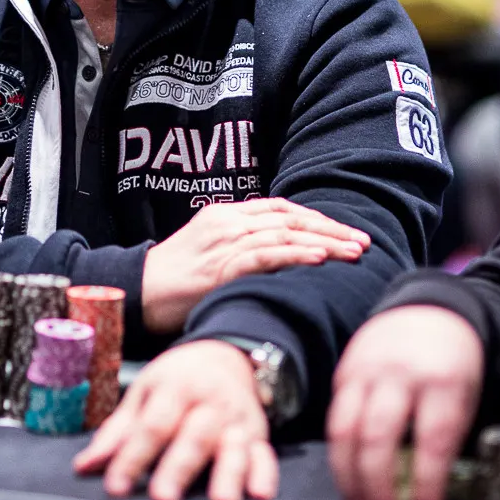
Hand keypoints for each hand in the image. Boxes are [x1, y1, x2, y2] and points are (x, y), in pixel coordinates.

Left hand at [74, 340, 276, 499]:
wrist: (225, 355)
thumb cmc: (178, 378)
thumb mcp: (145, 391)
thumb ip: (117, 431)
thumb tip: (85, 467)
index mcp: (176, 387)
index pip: (153, 423)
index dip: (134, 456)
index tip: (116, 486)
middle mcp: (209, 402)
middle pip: (193, 436)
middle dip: (178, 467)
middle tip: (163, 498)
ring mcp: (236, 419)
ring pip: (233, 447)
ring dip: (228, 475)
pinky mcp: (258, 435)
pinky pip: (265, 456)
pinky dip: (265, 475)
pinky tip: (260, 495)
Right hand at [142, 197, 369, 332]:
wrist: (137, 291)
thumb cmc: (173, 279)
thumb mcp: (210, 253)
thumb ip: (241, 247)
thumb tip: (281, 258)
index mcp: (225, 215)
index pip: (280, 209)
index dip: (316, 219)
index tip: (345, 233)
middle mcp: (227, 222)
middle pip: (289, 218)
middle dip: (330, 229)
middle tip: (362, 242)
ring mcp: (223, 242)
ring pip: (283, 234)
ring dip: (323, 243)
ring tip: (353, 253)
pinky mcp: (219, 266)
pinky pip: (263, 256)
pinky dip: (294, 255)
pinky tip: (318, 259)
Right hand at [327, 306, 484, 499]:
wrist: (428, 312)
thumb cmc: (451, 365)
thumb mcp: (463, 397)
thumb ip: (444, 437)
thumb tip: (418, 491)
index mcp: (440, 381)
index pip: (431, 440)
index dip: (426, 484)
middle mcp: (397, 373)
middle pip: (378, 435)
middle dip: (377, 484)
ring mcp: (364, 369)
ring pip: (345, 428)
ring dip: (347, 474)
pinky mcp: (343, 371)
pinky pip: (335, 416)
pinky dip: (338, 451)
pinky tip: (346, 473)